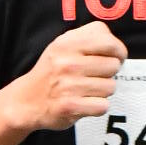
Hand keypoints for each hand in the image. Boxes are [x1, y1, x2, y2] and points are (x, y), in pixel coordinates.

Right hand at [8, 22, 126, 132]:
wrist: (27, 100)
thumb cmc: (52, 71)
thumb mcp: (63, 45)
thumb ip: (88, 38)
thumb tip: (116, 46)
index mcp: (68, 43)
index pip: (109, 42)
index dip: (118, 51)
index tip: (114, 58)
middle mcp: (68, 62)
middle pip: (113, 65)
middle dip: (109, 73)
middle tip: (95, 76)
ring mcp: (68, 85)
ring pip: (110, 87)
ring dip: (103, 91)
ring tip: (87, 90)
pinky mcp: (70, 106)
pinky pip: (103, 106)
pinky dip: (97, 107)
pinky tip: (85, 103)